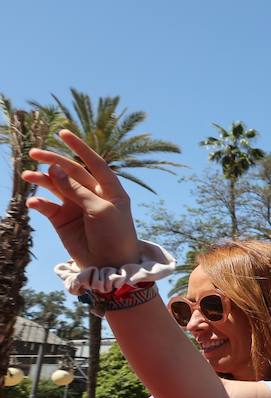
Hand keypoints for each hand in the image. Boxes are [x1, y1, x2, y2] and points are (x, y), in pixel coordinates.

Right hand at [26, 130, 141, 266]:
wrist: (110, 265)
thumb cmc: (115, 235)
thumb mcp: (100, 210)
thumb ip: (77, 190)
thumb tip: (54, 169)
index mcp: (109, 189)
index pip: (94, 162)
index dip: (79, 147)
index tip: (62, 132)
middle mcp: (92, 195)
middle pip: (70, 172)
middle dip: (53, 161)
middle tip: (33, 153)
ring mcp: (76, 206)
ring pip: (55, 187)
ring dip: (42, 180)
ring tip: (28, 176)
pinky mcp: (62, 220)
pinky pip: (47, 206)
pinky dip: (39, 203)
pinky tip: (34, 203)